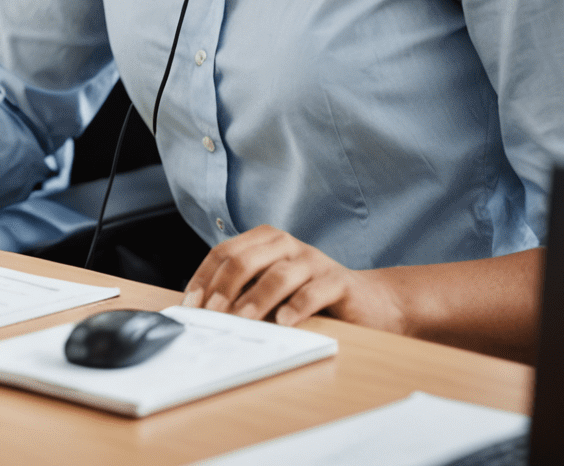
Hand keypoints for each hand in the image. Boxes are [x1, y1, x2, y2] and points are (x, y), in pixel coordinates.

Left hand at [182, 224, 403, 331]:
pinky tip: (285, 323)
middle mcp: (286, 245)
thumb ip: (245, 292)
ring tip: (242, 319)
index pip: (225, 253)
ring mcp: (313, 260)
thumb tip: (204, 312)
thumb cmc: (312, 296)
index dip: (206, 277)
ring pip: (278, 274)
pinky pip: (314, 290)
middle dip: (225, 287)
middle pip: (246, 259)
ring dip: (257, 299)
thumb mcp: (273, 289)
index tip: (191, 303)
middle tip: (211, 312)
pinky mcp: (338, 281)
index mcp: (265, 241)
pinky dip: (297, 306)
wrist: (371, 302)